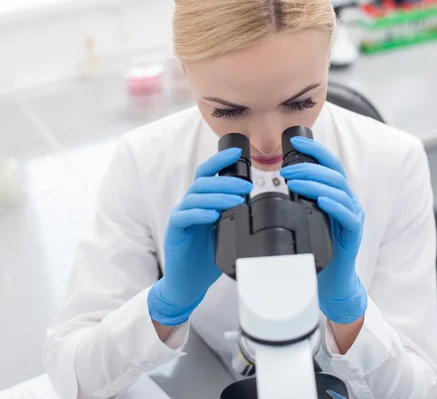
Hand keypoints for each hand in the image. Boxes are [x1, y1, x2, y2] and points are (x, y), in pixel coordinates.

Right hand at [148, 148, 252, 325]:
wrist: (188, 284)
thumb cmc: (207, 258)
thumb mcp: (227, 234)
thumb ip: (237, 219)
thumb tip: (263, 210)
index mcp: (202, 202)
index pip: (208, 174)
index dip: (220, 160)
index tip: (239, 152)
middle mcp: (189, 205)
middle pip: (203, 182)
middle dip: (225, 181)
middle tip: (246, 187)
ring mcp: (180, 217)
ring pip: (195, 197)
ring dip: (216, 196)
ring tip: (235, 200)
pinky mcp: (174, 232)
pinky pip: (183, 216)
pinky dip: (198, 213)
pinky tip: (212, 215)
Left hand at [280, 137, 366, 323]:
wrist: (329, 280)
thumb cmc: (314, 248)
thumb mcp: (303, 219)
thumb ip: (296, 201)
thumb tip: (273, 185)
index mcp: (334, 194)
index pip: (327, 165)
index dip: (314, 150)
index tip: (295, 142)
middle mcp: (346, 201)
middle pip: (333, 174)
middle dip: (309, 167)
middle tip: (286, 170)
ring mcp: (352, 216)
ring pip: (339, 191)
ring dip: (316, 183)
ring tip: (295, 182)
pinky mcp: (353, 233)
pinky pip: (348, 215)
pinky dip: (334, 205)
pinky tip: (321, 201)